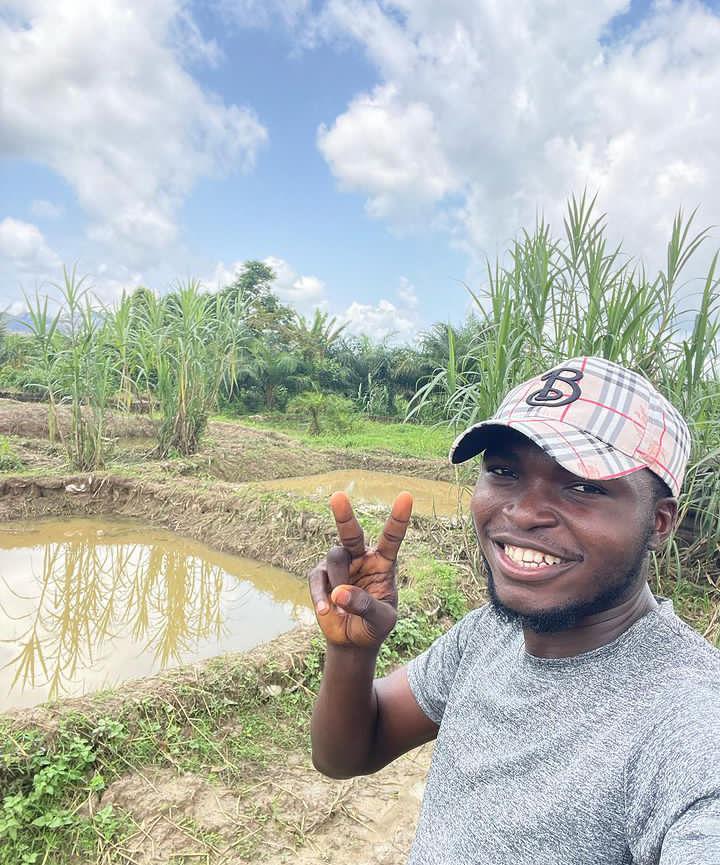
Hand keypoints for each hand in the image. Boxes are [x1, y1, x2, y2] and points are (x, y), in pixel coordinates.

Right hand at [307, 490, 412, 649]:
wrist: (352, 641)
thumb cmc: (373, 626)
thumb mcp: (380, 620)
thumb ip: (365, 606)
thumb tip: (339, 593)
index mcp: (383, 563)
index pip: (391, 537)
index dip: (399, 518)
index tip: (406, 496)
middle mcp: (360, 558)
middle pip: (352, 533)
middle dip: (344, 515)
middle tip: (337, 496)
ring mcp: (339, 565)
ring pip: (335, 557)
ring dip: (339, 580)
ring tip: (341, 606)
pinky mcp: (320, 576)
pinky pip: (317, 578)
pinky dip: (320, 596)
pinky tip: (326, 611)